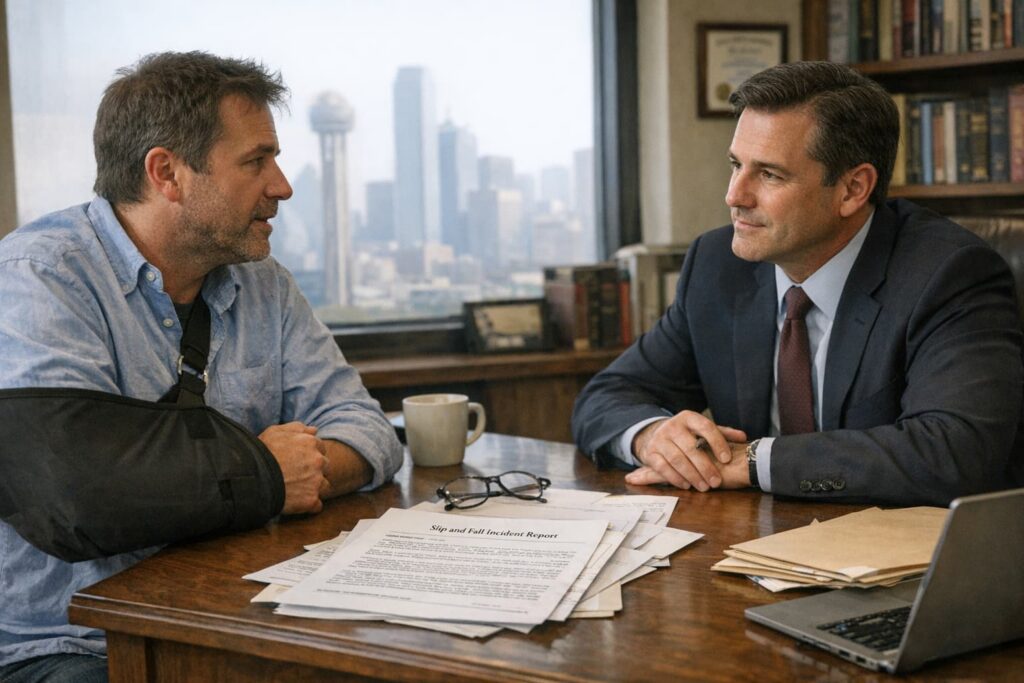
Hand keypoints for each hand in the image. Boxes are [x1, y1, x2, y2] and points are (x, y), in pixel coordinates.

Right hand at [259, 422, 328, 514]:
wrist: (250, 477)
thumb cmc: (260, 452)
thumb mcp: (275, 432)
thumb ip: (297, 428)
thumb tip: (315, 430)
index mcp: (311, 443)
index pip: (320, 449)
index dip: (308, 456)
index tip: (297, 462)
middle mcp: (318, 461)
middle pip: (325, 467)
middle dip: (314, 471)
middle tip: (295, 476)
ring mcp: (316, 482)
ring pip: (324, 486)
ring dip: (314, 488)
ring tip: (295, 490)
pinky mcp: (311, 500)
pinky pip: (317, 505)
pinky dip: (308, 505)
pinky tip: (295, 503)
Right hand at [626, 410, 747, 490]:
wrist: (654, 435)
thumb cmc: (686, 435)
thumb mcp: (701, 430)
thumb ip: (722, 433)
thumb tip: (743, 437)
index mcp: (688, 417)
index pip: (706, 427)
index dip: (718, 443)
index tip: (727, 459)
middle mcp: (672, 426)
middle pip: (691, 447)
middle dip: (705, 466)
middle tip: (716, 481)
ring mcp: (659, 439)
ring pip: (677, 459)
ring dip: (692, 475)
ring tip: (704, 487)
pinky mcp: (650, 453)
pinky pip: (663, 468)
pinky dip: (676, 478)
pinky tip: (687, 485)